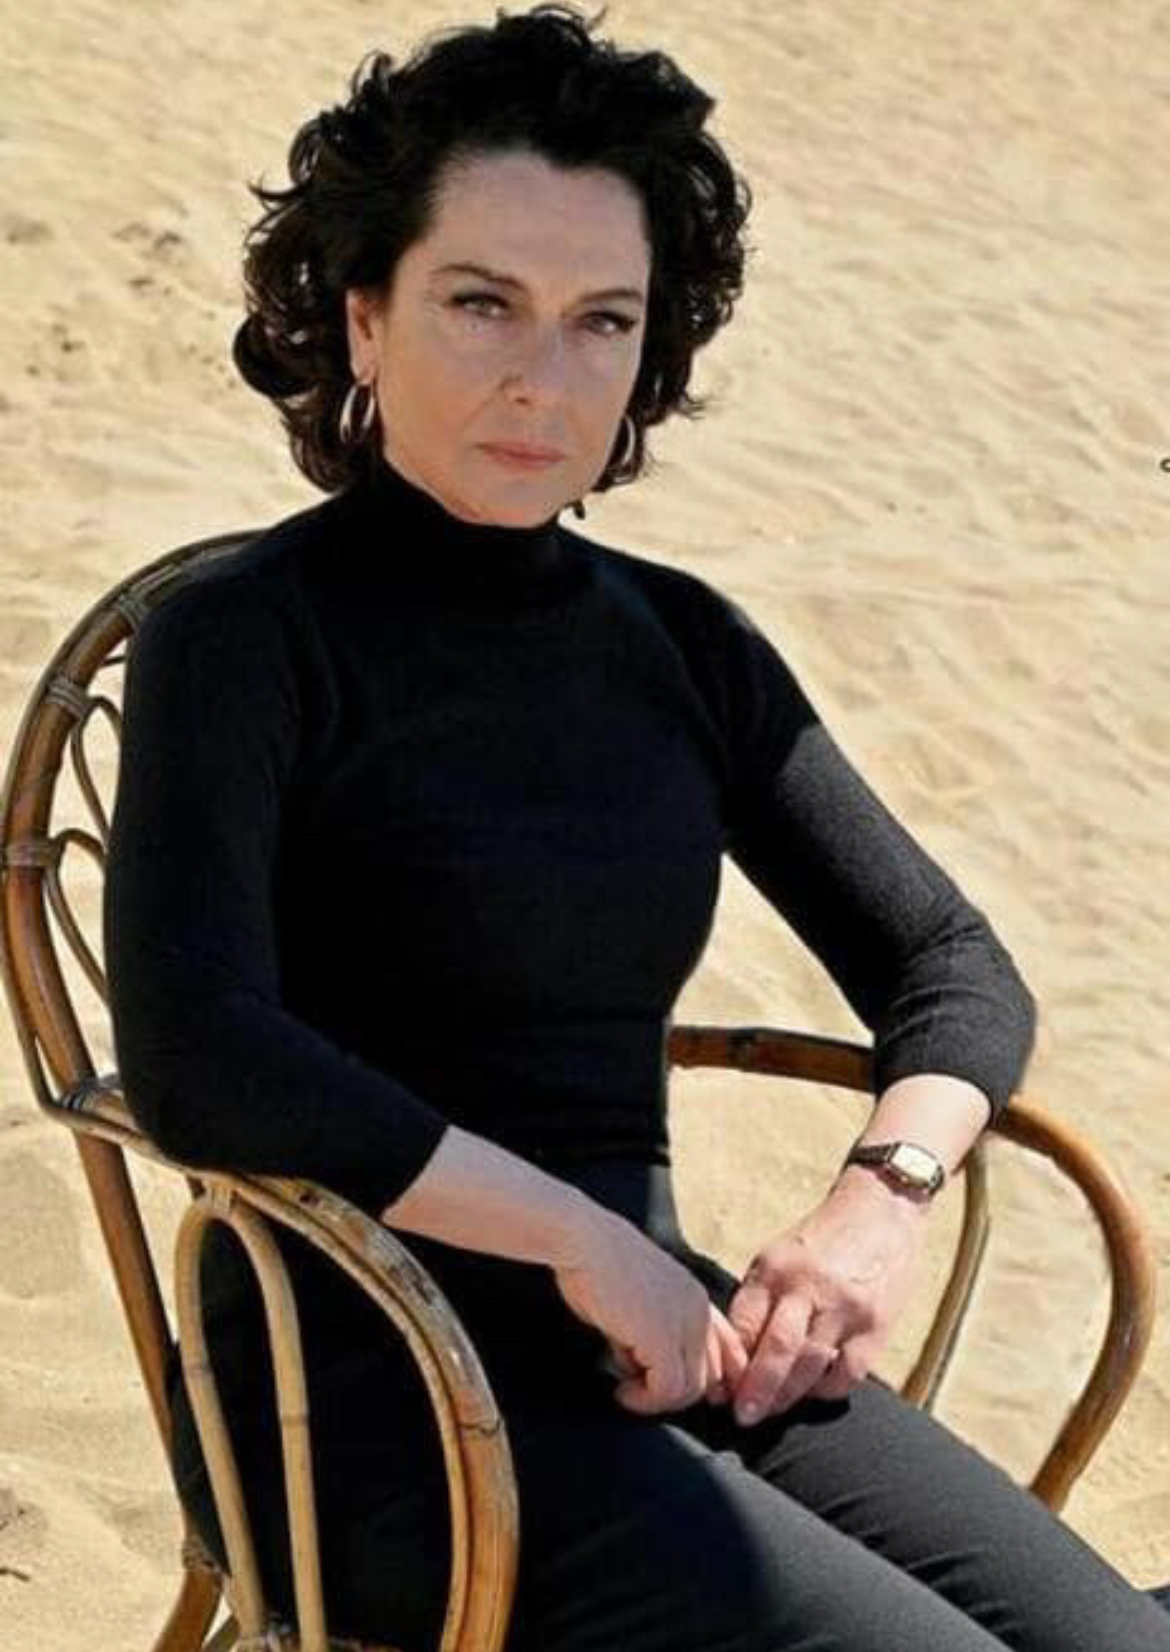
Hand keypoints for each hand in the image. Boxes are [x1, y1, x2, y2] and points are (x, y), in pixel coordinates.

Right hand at [553, 1207, 749, 1413]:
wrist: (584, 1242)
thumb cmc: (596, 1269)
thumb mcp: (635, 1304)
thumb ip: (650, 1335)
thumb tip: (641, 1372)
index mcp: (696, 1299)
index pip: (728, 1351)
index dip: (709, 1380)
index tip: (673, 1391)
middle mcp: (699, 1311)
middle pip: (710, 1376)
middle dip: (675, 1393)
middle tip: (638, 1390)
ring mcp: (685, 1324)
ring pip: (691, 1389)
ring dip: (656, 1400)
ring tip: (626, 1389)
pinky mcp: (663, 1338)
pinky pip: (667, 1390)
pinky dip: (644, 1400)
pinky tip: (622, 1391)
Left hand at [724, 1169, 930, 1423]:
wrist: (882, 1210)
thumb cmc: (822, 1239)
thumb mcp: (779, 1256)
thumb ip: (760, 1300)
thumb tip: (737, 1356)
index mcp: (775, 1267)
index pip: (744, 1324)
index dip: (730, 1363)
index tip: (719, 1389)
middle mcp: (808, 1286)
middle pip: (776, 1350)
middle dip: (755, 1390)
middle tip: (743, 1416)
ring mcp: (845, 1308)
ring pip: (810, 1367)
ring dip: (788, 1397)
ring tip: (773, 1410)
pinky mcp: (876, 1326)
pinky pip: (847, 1374)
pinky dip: (827, 1390)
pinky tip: (816, 1390)